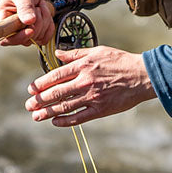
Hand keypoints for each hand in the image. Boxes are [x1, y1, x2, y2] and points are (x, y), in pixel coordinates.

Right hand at [0, 0, 55, 46]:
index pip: (5, 35)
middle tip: (38, 7)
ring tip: (41, 6)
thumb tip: (29, 22)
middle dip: (36, 24)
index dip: (19, 36)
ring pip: (35, 39)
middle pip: (22, 39)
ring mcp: (21, 31)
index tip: (31, 29)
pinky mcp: (33, 32)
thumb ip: (25, 7)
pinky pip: (44, 38)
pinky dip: (49, 27)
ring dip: (44, 22)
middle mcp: (9, 27)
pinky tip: (47, 14)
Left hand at [25, 46, 156, 126]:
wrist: (142, 76)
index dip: (41, 83)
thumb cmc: (121, 61)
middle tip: (29, 105)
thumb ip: (76, 53)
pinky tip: (55, 121)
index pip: (55, 76)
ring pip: (64, 106)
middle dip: (39, 100)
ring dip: (47, 112)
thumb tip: (57, 53)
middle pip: (56, 92)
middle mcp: (85, 81)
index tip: (31, 89)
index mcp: (84, 66)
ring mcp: (92, 97)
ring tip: (36, 116)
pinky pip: (79, 117)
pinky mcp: (100, 109)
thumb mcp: (98, 51)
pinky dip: (65, 120)